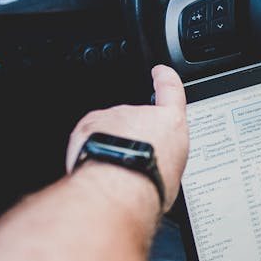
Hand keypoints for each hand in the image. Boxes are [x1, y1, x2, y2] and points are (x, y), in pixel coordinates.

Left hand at [66, 64, 188, 212]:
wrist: (119, 188)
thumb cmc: (149, 184)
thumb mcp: (172, 174)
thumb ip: (163, 158)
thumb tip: (156, 167)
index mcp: (169, 123)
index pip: (171, 90)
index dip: (165, 78)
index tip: (160, 72)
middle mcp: (140, 113)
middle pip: (134, 120)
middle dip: (130, 138)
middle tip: (130, 165)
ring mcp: (112, 117)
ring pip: (109, 130)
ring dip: (110, 146)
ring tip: (114, 172)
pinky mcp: (89, 124)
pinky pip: (89, 135)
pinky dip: (90, 148)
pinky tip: (97, 167)